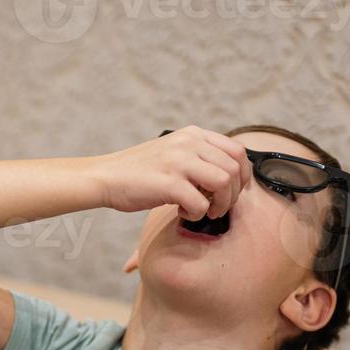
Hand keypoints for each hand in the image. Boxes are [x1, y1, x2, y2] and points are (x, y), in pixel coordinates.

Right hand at [96, 125, 252, 220]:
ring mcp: (179, 162)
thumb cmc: (138, 172)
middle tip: (217, 208)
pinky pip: (201, 203)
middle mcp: (189, 143)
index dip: (243, 175)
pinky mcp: (169, 183)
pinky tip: (182, 212)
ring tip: (204, 211)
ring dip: (219, 204)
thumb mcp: (172, 153)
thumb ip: (196, 156)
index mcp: (193, 134)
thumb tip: (226, 176)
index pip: (237, 150)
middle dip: (233, 194)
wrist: (105, 177)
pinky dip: (197, 214)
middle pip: (235, 168)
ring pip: (224, 183)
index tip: (234, 191)